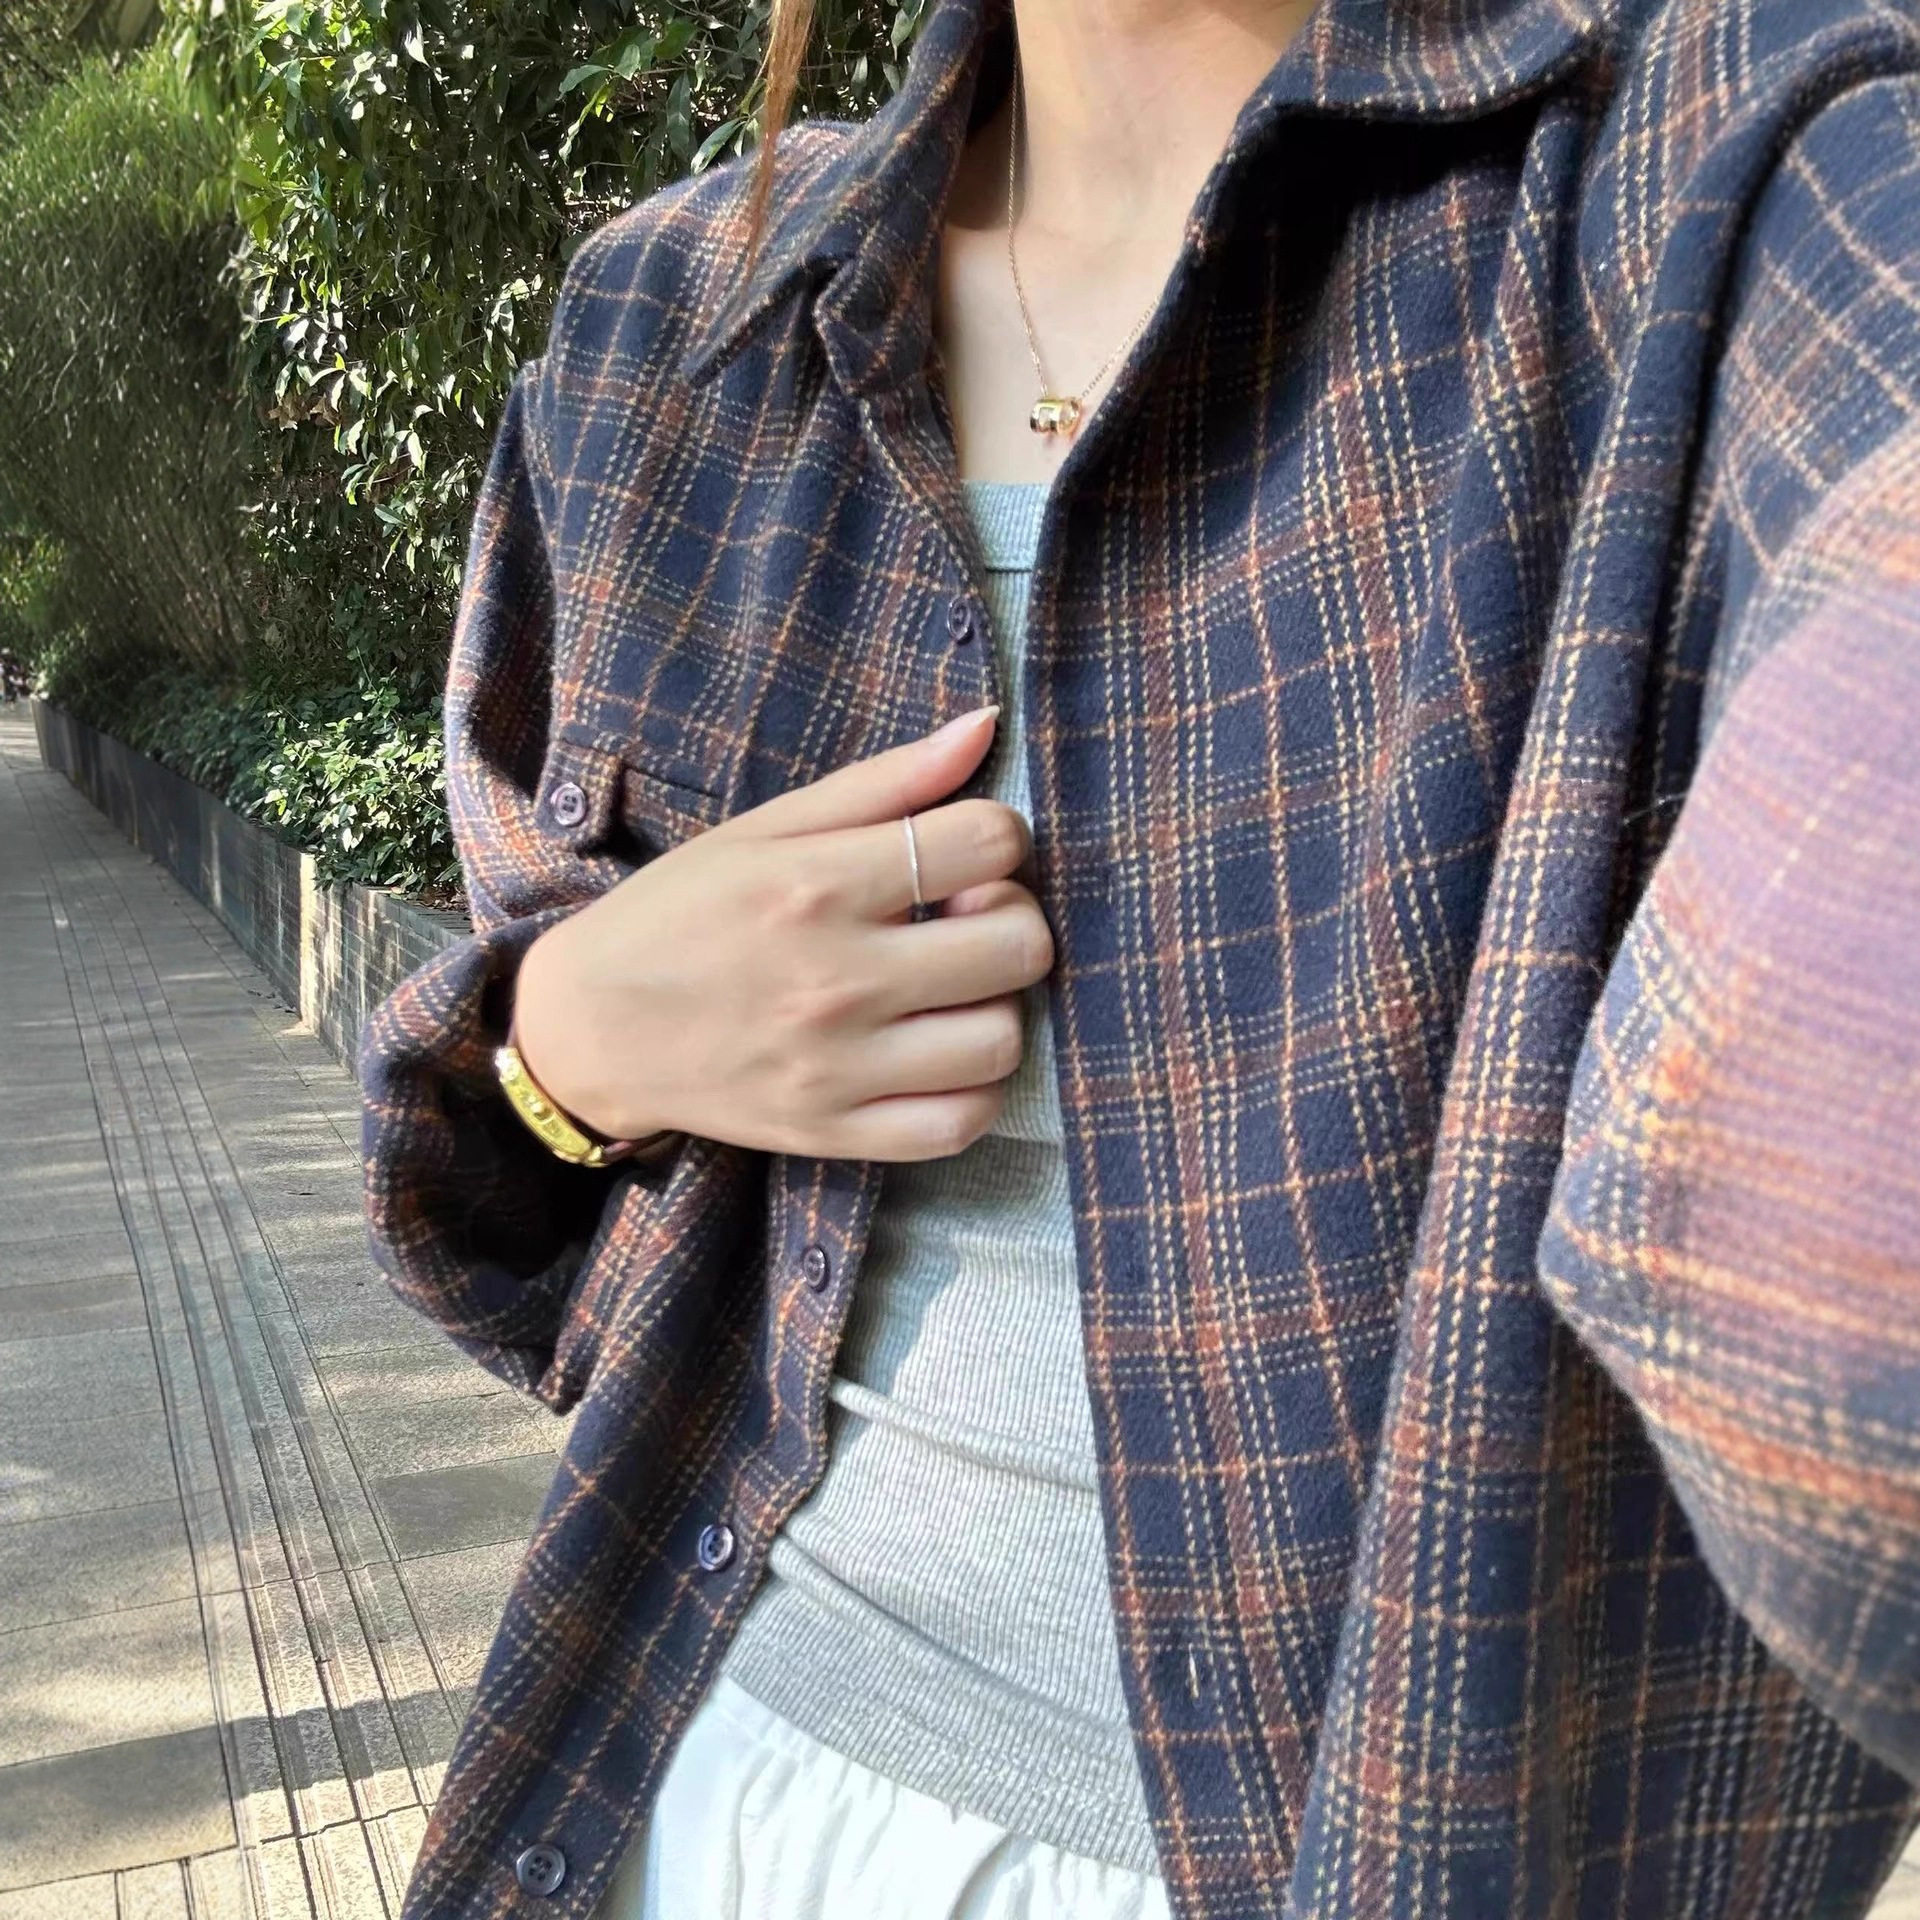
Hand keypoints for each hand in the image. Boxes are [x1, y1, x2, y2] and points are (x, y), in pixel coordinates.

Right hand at [512, 704, 1054, 1160]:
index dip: (1000, 839)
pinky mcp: (833, 1133)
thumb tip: (987, 727)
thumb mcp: (767, 828)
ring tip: (949, 991)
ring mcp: (839, 1067)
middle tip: (963, 921)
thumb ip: (885, 781)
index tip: (964, 853)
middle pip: (1018, 947)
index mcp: (819, 884)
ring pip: (1001, 1041)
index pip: (987, 844)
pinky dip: (972, 1089)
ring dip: (994, 1007)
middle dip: (1010, 919)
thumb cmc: (679, 913)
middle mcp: (838, 979)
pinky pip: (960, 1122)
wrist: (588, 1030)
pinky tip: (939, 1054)